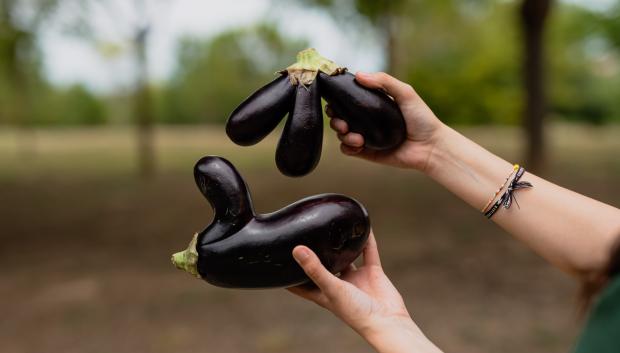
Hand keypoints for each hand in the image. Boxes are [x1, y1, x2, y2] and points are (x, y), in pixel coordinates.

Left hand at [288, 232, 441, 352]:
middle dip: (316, 253)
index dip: (288, 273)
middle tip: (305, 234)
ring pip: (346, 257)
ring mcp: (355, 278)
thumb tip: (296, 250)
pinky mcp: (372, 273)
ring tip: (333, 227)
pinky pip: (368, 253)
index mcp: (323, 293)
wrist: (388, 321)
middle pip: (323, 266)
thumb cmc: (356, 312)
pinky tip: (362, 226)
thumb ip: (315, 269)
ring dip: (342, 245)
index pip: (299, 283)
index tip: (276, 260)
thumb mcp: (331, 288)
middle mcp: (337, 284)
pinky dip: (366, 240)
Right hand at [328, 72, 444, 170]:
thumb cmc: (422, 118)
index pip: (348, 99)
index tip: (334, 101)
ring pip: (341, 134)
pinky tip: (358, 145)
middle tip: (341, 123)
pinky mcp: (367, 152)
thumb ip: (384, 81)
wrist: (430, 147)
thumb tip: (358, 74)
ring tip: (356, 137)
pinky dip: (347, 147)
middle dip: (334, 119)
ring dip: (342, 134)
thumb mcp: (405, 93)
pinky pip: (348, 150)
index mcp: (373, 104)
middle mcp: (367, 120)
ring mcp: (366, 136)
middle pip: (339, 117)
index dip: (337, 100)